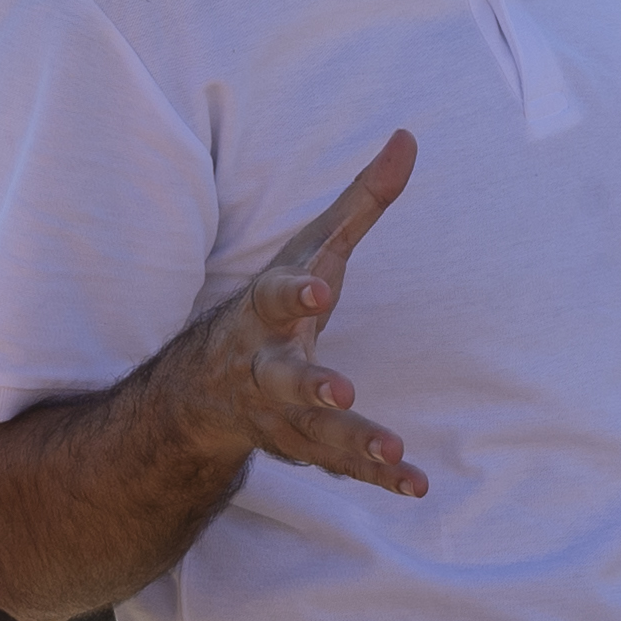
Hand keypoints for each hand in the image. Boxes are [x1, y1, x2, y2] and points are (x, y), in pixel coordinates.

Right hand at [183, 131, 423, 496]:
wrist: (204, 388)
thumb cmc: (273, 305)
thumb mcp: (312, 249)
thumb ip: (362, 201)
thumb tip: (410, 136)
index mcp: (264, 312)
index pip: (273, 297)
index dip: (294, 292)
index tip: (320, 288)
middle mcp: (264, 367)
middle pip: (284, 378)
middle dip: (310, 385)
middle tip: (342, 391)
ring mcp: (279, 415)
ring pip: (312, 434)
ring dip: (351, 444)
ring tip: (394, 452)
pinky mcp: (301, 448)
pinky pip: (338, 466)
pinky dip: (375, 478)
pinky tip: (415, 485)